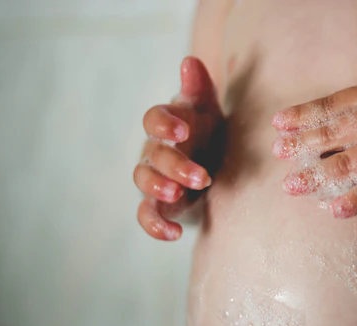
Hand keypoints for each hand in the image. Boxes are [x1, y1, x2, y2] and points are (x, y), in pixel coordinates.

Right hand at [134, 57, 223, 239]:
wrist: (212, 161)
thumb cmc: (209, 131)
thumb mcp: (209, 110)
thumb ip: (199, 89)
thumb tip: (190, 62)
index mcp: (168, 124)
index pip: (154, 118)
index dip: (164, 124)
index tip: (184, 131)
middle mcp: (155, 149)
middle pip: (153, 154)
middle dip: (174, 165)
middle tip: (202, 177)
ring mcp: (154, 177)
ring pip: (144, 182)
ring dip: (159, 189)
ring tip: (180, 195)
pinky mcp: (159, 203)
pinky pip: (147, 214)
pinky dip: (155, 225)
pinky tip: (174, 233)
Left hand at [271, 4, 356, 218]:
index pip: (330, 104)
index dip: (302, 114)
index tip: (278, 123)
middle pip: (329, 133)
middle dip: (300, 144)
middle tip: (277, 152)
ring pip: (343, 162)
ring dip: (314, 176)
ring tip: (290, 185)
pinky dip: (354, 201)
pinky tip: (334, 211)